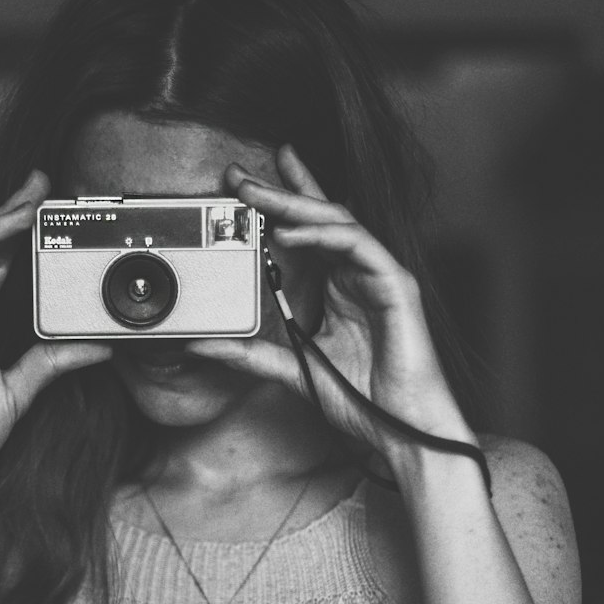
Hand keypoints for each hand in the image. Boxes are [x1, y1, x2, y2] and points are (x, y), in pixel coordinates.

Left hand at [185, 146, 474, 464]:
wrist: (400, 427)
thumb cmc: (362, 400)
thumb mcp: (293, 369)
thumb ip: (251, 355)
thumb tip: (203, 346)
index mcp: (338, 286)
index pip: (308, 232)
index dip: (283, 200)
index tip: (243, 185)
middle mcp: (358, 273)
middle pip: (320, 217)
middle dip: (280, 190)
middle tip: (240, 176)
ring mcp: (378, 275)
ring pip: (337, 222)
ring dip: (295, 206)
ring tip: (257, 197)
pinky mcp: (395, 283)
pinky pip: (358, 245)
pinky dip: (323, 236)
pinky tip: (290, 235)